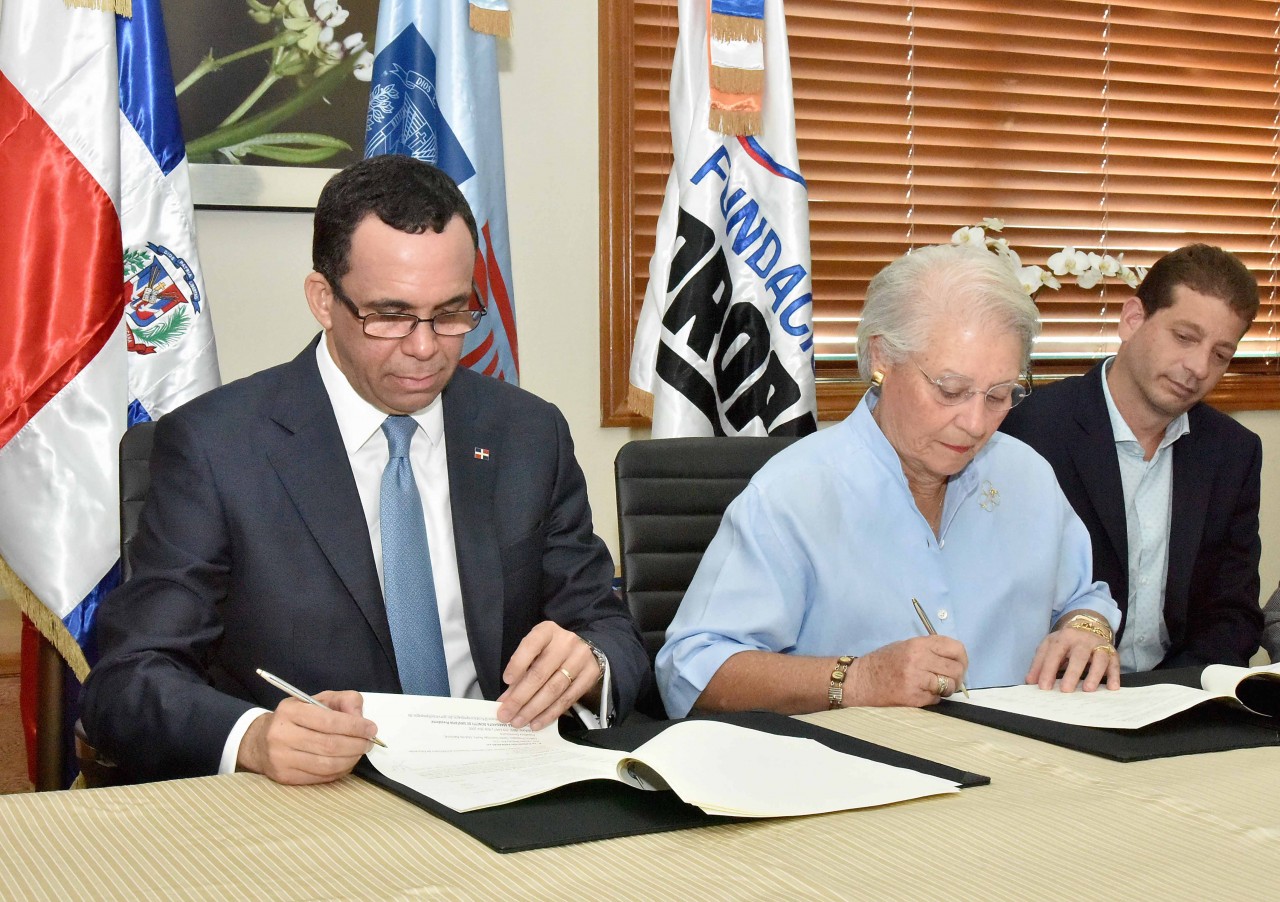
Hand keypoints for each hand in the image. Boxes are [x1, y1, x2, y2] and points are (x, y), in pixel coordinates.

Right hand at [237, 690, 378, 784]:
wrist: (260, 741)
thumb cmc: (297, 718)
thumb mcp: (318, 700)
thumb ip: (344, 701)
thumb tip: (360, 718)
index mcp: (290, 711)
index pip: (329, 721)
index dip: (355, 726)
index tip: (372, 729)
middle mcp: (281, 735)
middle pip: (330, 745)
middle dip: (356, 745)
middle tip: (368, 743)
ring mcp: (281, 759)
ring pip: (326, 765)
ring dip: (351, 760)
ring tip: (359, 753)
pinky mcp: (284, 777)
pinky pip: (320, 777)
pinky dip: (339, 771)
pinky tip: (345, 763)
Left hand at [496, 621, 599, 729]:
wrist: (583, 649)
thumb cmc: (551, 650)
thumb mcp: (535, 652)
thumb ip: (520, 672)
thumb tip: (505, 701)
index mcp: (547, 631)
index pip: (531, 645)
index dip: (518, 663)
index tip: (506, 681)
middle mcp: (566, 643)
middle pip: (540, 673)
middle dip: (520, 697)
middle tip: (505, 715)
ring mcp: (580, 659)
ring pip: (554, 689)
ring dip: (533, 709)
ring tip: (518, 722)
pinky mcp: (590, 675)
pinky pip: (568, 699)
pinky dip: (550, 714)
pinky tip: (537, 723)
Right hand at [846, 636, 967, 707]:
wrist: (860, 681)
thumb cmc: (883, 662)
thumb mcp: (905, 645)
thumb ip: (929, 649)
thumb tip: (955, 659)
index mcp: (918, 644)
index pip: (955, 648)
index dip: (962, 659)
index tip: (959, 665)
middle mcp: (918, 659)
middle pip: (956, 669)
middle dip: (956, 678)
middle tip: (947, 681)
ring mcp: (916, 679)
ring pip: (949, 686)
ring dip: (946, 690)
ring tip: (934, 688)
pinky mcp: (912, 697)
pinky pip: (936, 699)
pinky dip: (932, 698)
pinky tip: (921, 693)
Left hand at [1025, 626, 1120, 691]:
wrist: (1089, 626)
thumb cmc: (1066, 643)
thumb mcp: (1050, 647)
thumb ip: (1039, 663)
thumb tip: (1030, 681)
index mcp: (1063, 637)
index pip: (1054, 653)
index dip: (1047, 670)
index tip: (1043, 687)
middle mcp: (1082, 640)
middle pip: (1078, 656)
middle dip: (1071, 673)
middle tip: (1065, 690)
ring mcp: (1098, 646)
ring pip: (1099, 659)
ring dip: (1094, 674)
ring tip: (1087, 689)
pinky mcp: (1112, 653)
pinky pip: (1114, 664)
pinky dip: (1114, 676)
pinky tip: (1112, 688)